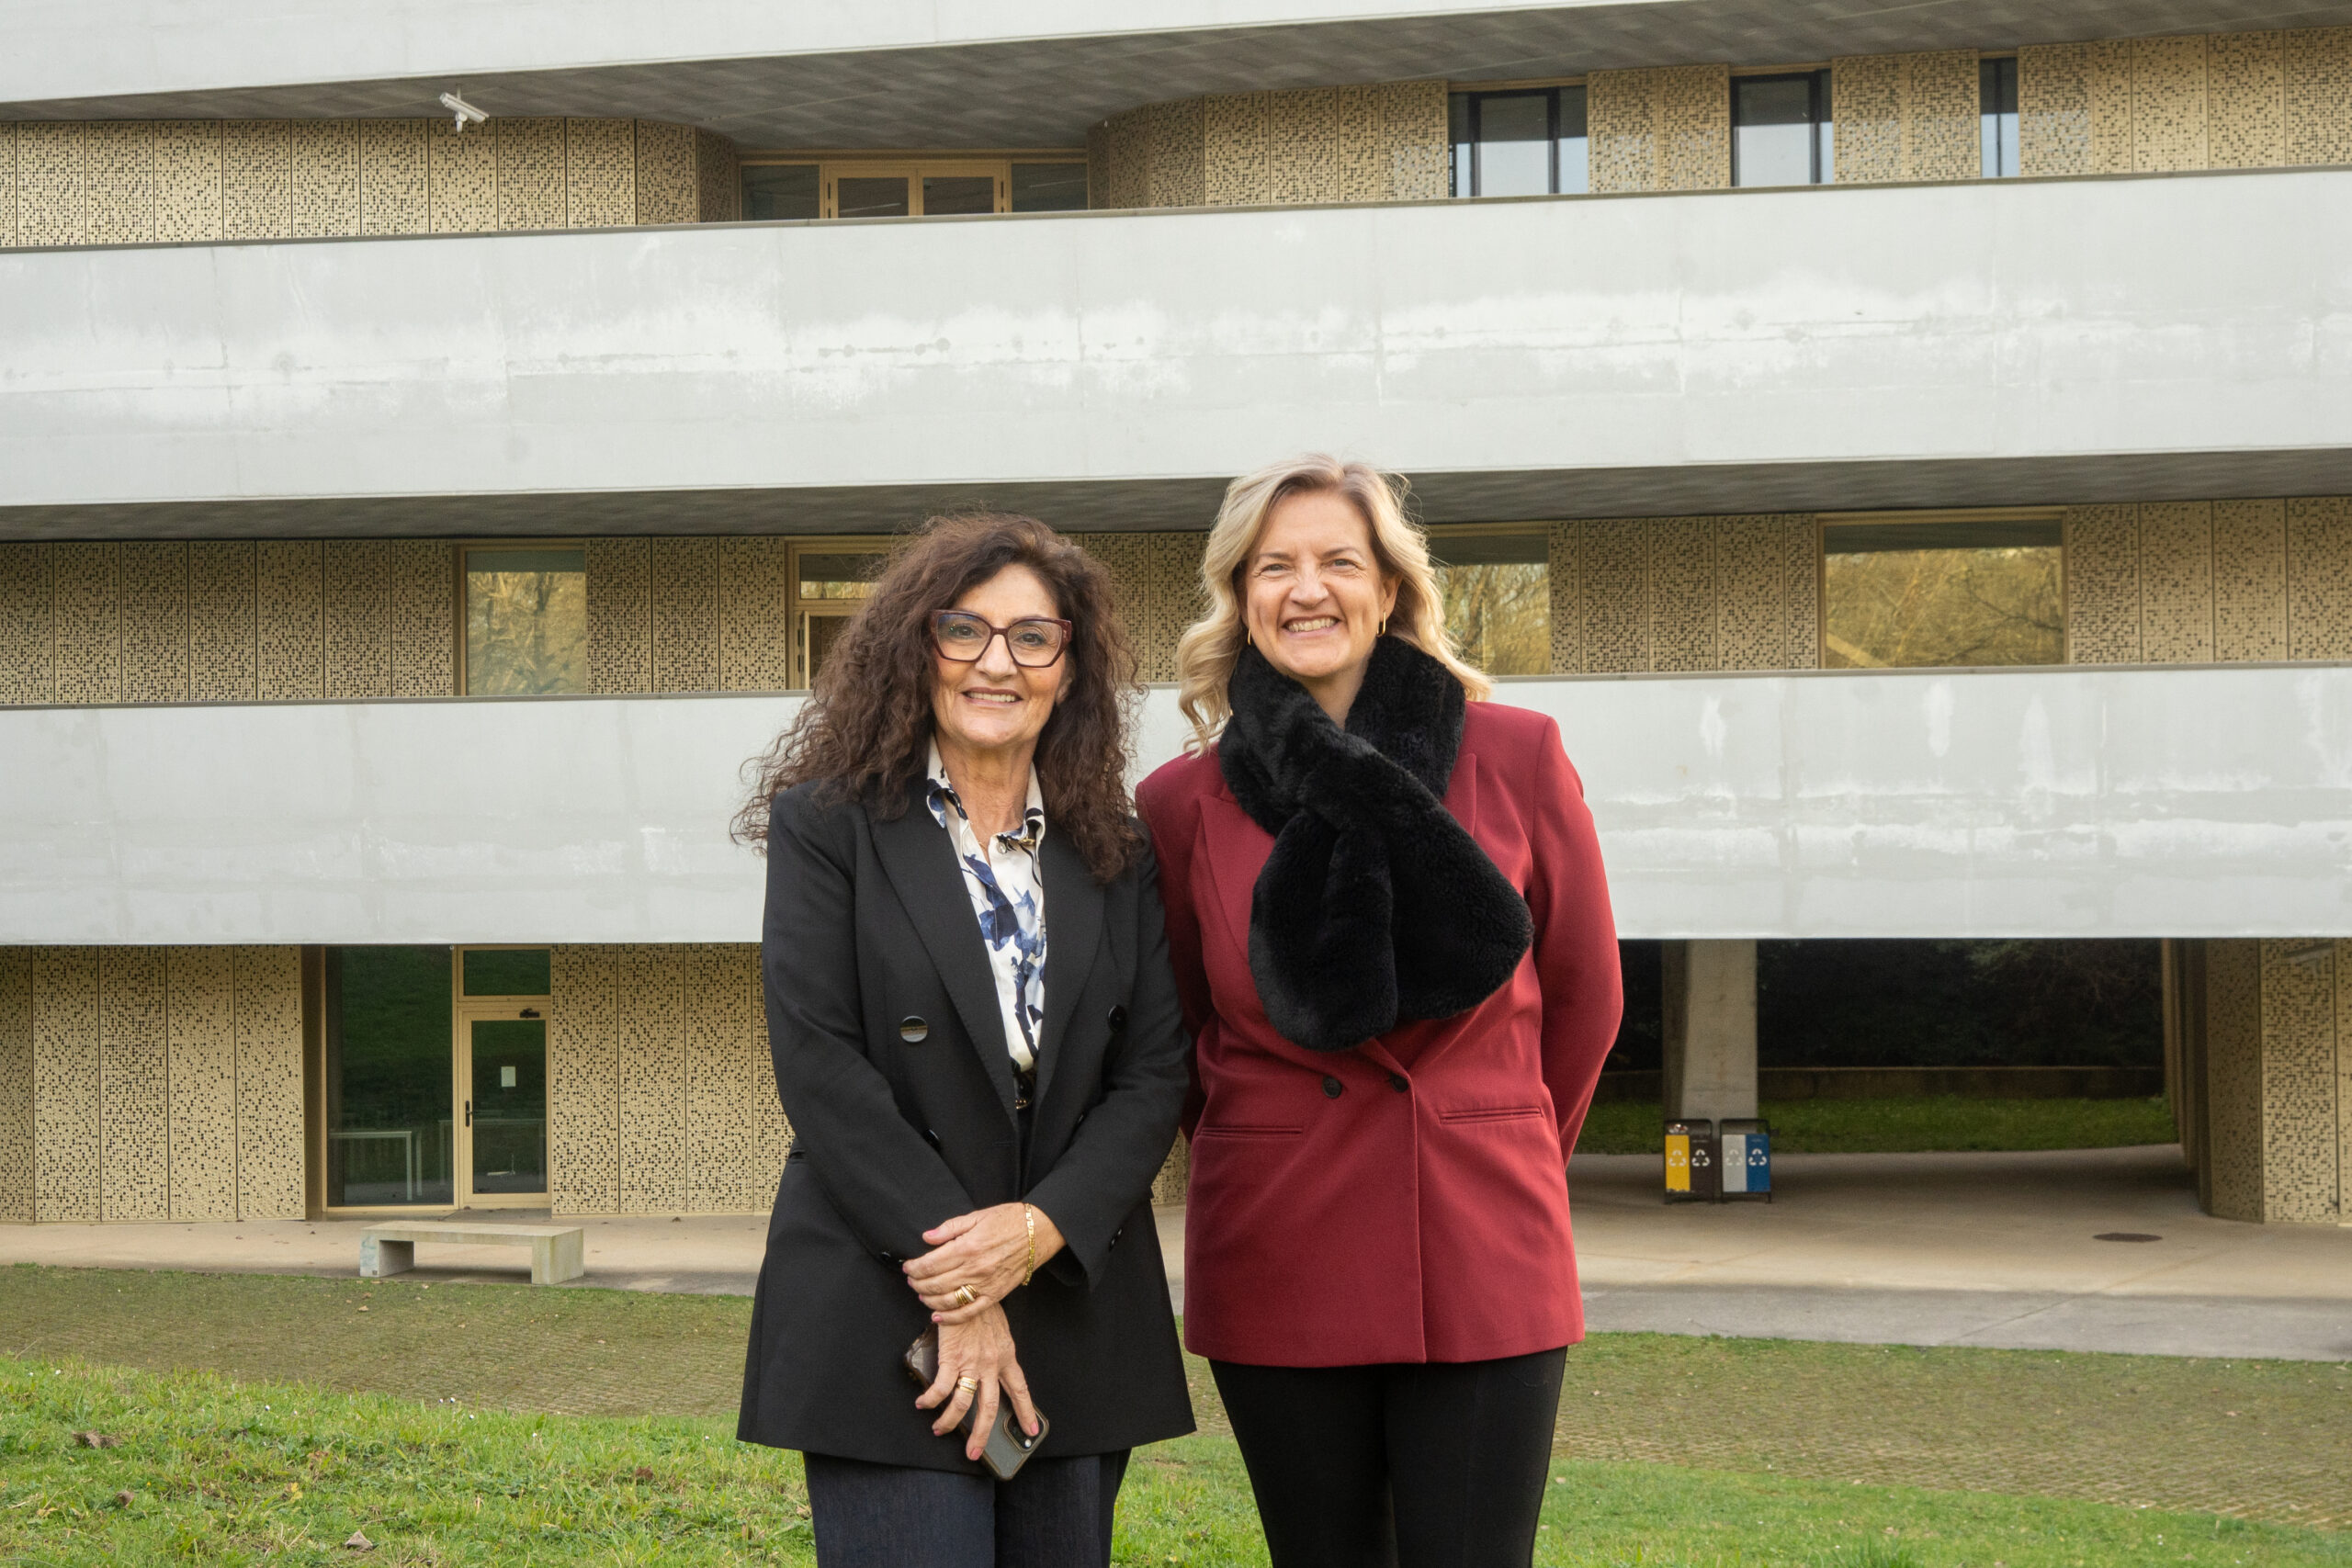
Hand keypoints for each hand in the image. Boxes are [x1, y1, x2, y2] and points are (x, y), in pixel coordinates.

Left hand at [904, 1203, 1066, 1323]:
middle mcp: (975, 1269)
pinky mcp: (995, 1295)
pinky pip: (969, 1312)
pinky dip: (951, 1318)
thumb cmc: (1008, 1220)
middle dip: (917, 1284)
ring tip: (921, 1295)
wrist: (1039, 1231)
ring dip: (929, 1300)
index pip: (930, 1264)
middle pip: (935, 1284)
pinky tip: (937, 1316)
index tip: (908, 1267)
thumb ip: (950, 1228)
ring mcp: (986, 1285)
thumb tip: (927, 1237)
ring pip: (948, 1300)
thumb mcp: (977, 1216)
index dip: (914, 1268)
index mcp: (968, 1247)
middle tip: (911, 1281)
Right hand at [912, 1304, 1040, 1456]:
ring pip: (963, 1404)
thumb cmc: (980, 1305)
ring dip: (950, 1422)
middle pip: (989, 1408)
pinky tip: (924, 1404)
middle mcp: (991, 1364)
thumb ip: (994, 1350)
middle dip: (981, 1435)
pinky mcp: (951, 1358)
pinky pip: (941, 1389)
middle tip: (974, 1452)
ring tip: (940, 1430)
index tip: (1032, 1430)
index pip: (1020, 1389)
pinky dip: (931, 1400)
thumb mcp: (997, 1329)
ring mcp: (971, 1362)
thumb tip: (985, 1367)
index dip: (1026, 1411)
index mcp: (1006, 1356)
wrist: (967, 1286)